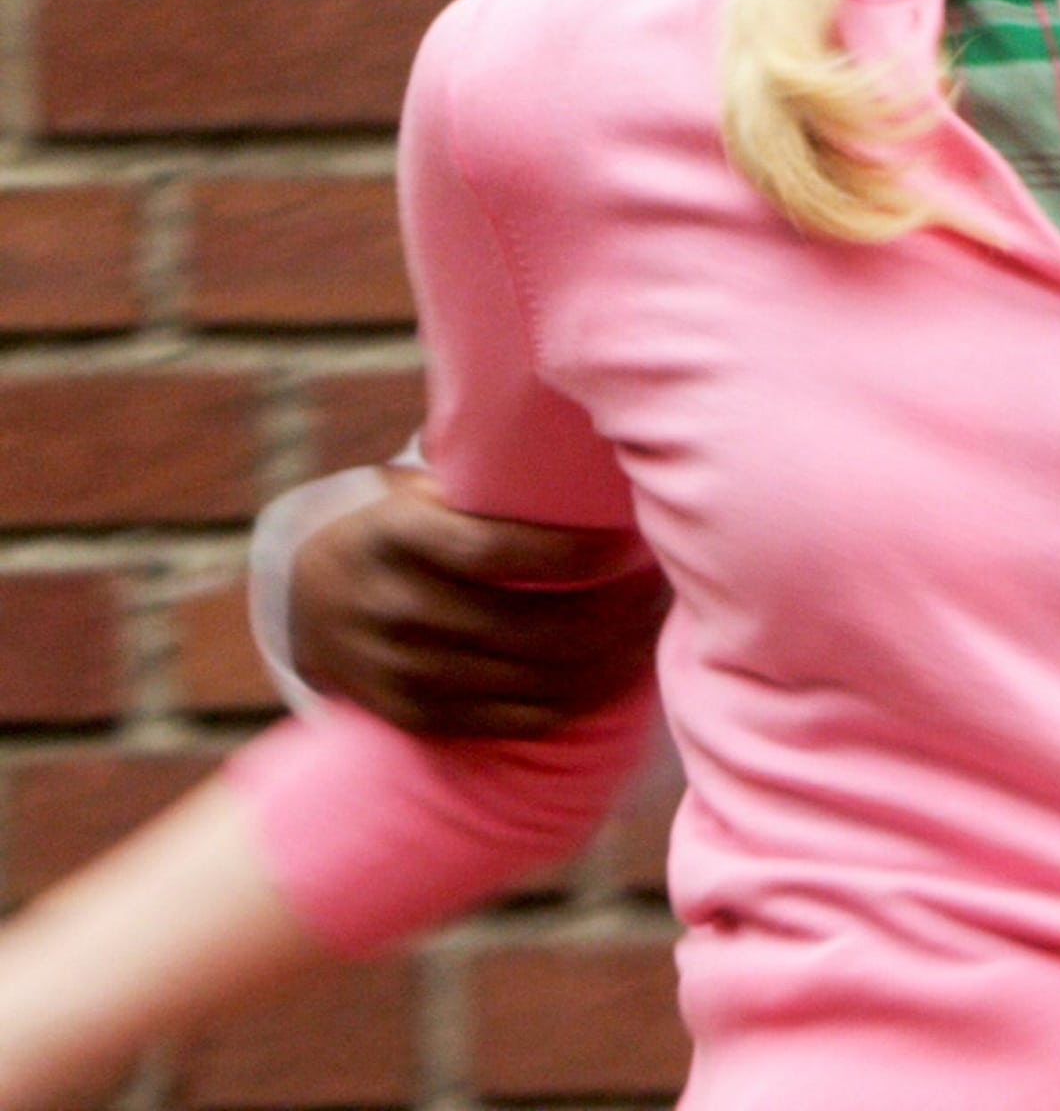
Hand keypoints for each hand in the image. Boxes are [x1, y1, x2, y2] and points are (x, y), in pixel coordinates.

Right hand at [289, 470, 666, 737]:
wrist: (306, 602)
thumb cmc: (399, 530)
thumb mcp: (418, 493)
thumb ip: (479, 478)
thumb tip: (586, 436)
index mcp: (396, 536)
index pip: (497, 551)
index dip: (575, 556)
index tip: (631, 546)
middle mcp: (392, 605)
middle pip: (527, 625)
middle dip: (610, 615)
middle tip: (659, 595)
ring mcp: (398, 668)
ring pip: (529, 679)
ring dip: (604, 662)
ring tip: (647, 635)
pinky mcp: (412, 714)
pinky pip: (511, 719)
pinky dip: (572, 702)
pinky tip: (610, 677)